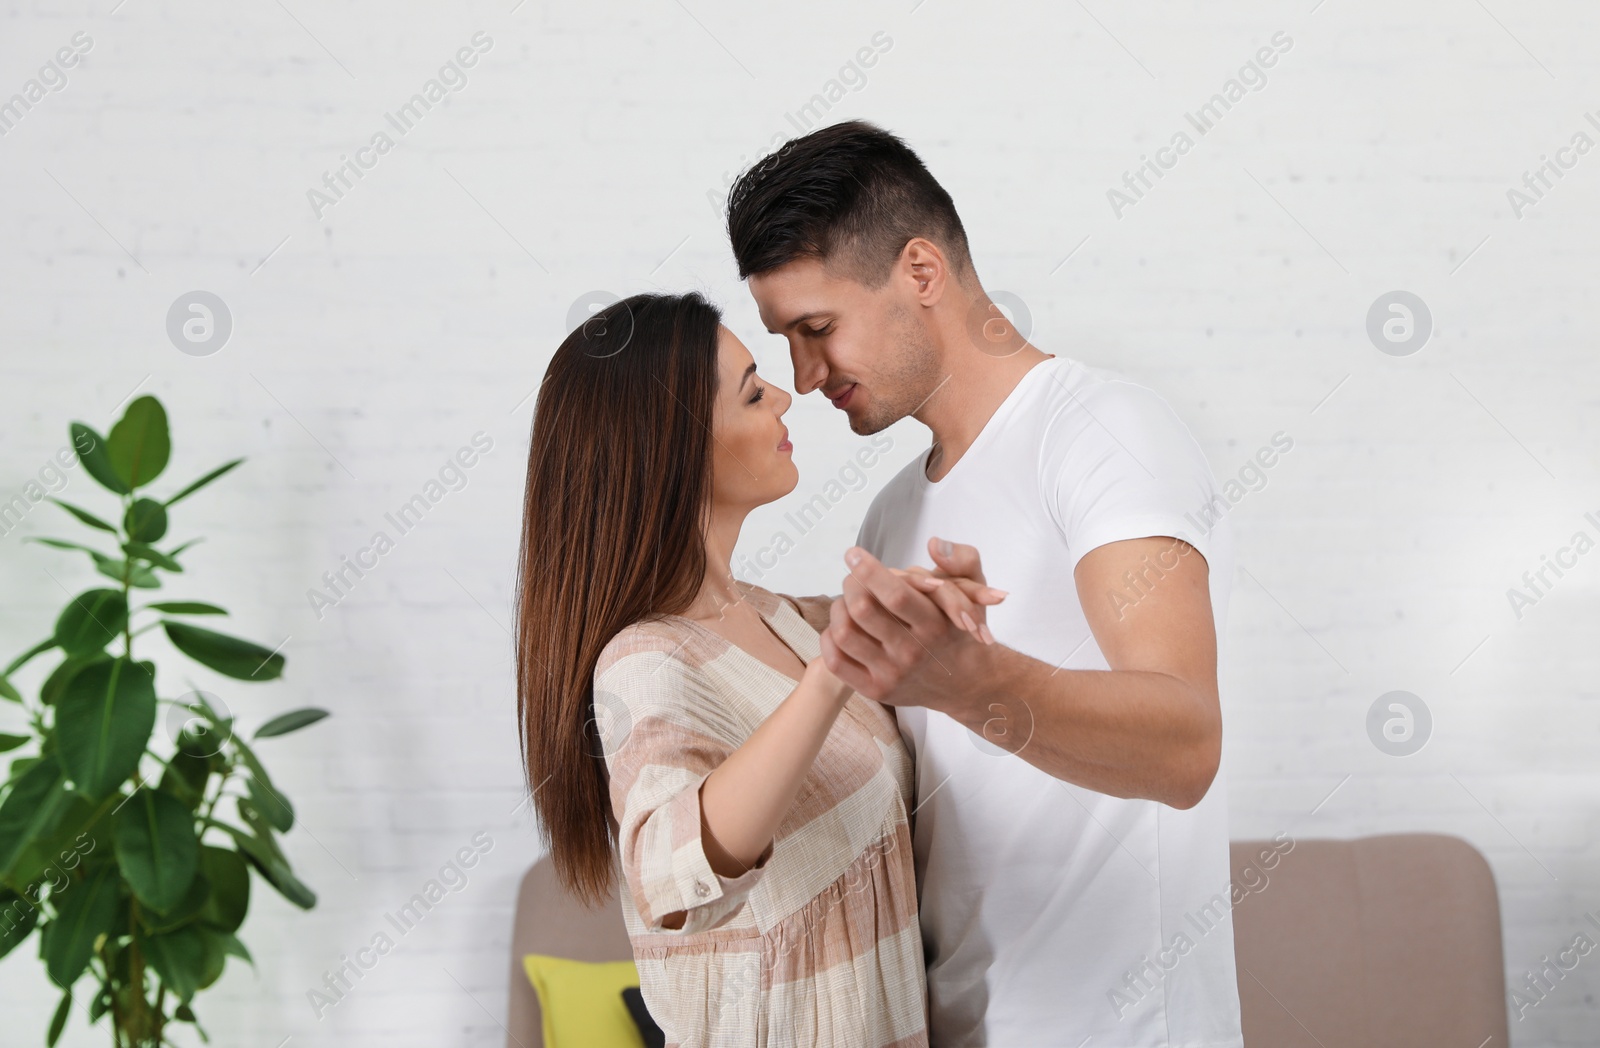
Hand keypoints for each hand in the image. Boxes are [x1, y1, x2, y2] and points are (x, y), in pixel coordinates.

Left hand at [820, 536, 1002, 705]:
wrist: (964, 683)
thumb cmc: (960, 630)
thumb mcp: (974, 591)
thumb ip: (961, 560)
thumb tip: (934, 543)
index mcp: (935, 625)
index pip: (896, 595)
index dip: (869, 570)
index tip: (854, 553)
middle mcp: (912, 653)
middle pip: (863, 610)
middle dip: (851, 584)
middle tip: (853, 576)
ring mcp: (891, 674)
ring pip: (844, 632)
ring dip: (839, 607)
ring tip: (849, 600)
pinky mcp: (874, 690)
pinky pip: (836, 660)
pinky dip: (831, 636)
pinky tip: (845, 625)